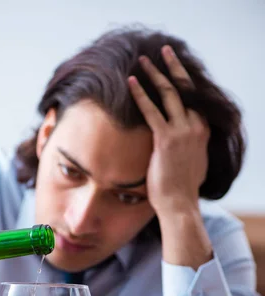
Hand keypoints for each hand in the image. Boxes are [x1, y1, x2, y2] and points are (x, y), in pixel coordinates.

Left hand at [128, 45, 209, 218]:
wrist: (179, 204)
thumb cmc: (181, 189)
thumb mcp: (192, 163)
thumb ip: (189, 148)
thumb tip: (181, 147)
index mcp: (203, 131)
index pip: (194, 98)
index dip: (183, 81)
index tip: (173, 69)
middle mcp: (196, 127)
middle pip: (185, 88)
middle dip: (172, 67)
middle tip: (163, 51)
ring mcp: (183, 132)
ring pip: (170, 93)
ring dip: (155, 74)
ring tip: (142, 61)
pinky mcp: (166, 139)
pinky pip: (151, 111)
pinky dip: (140, 94)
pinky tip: (131, 82)